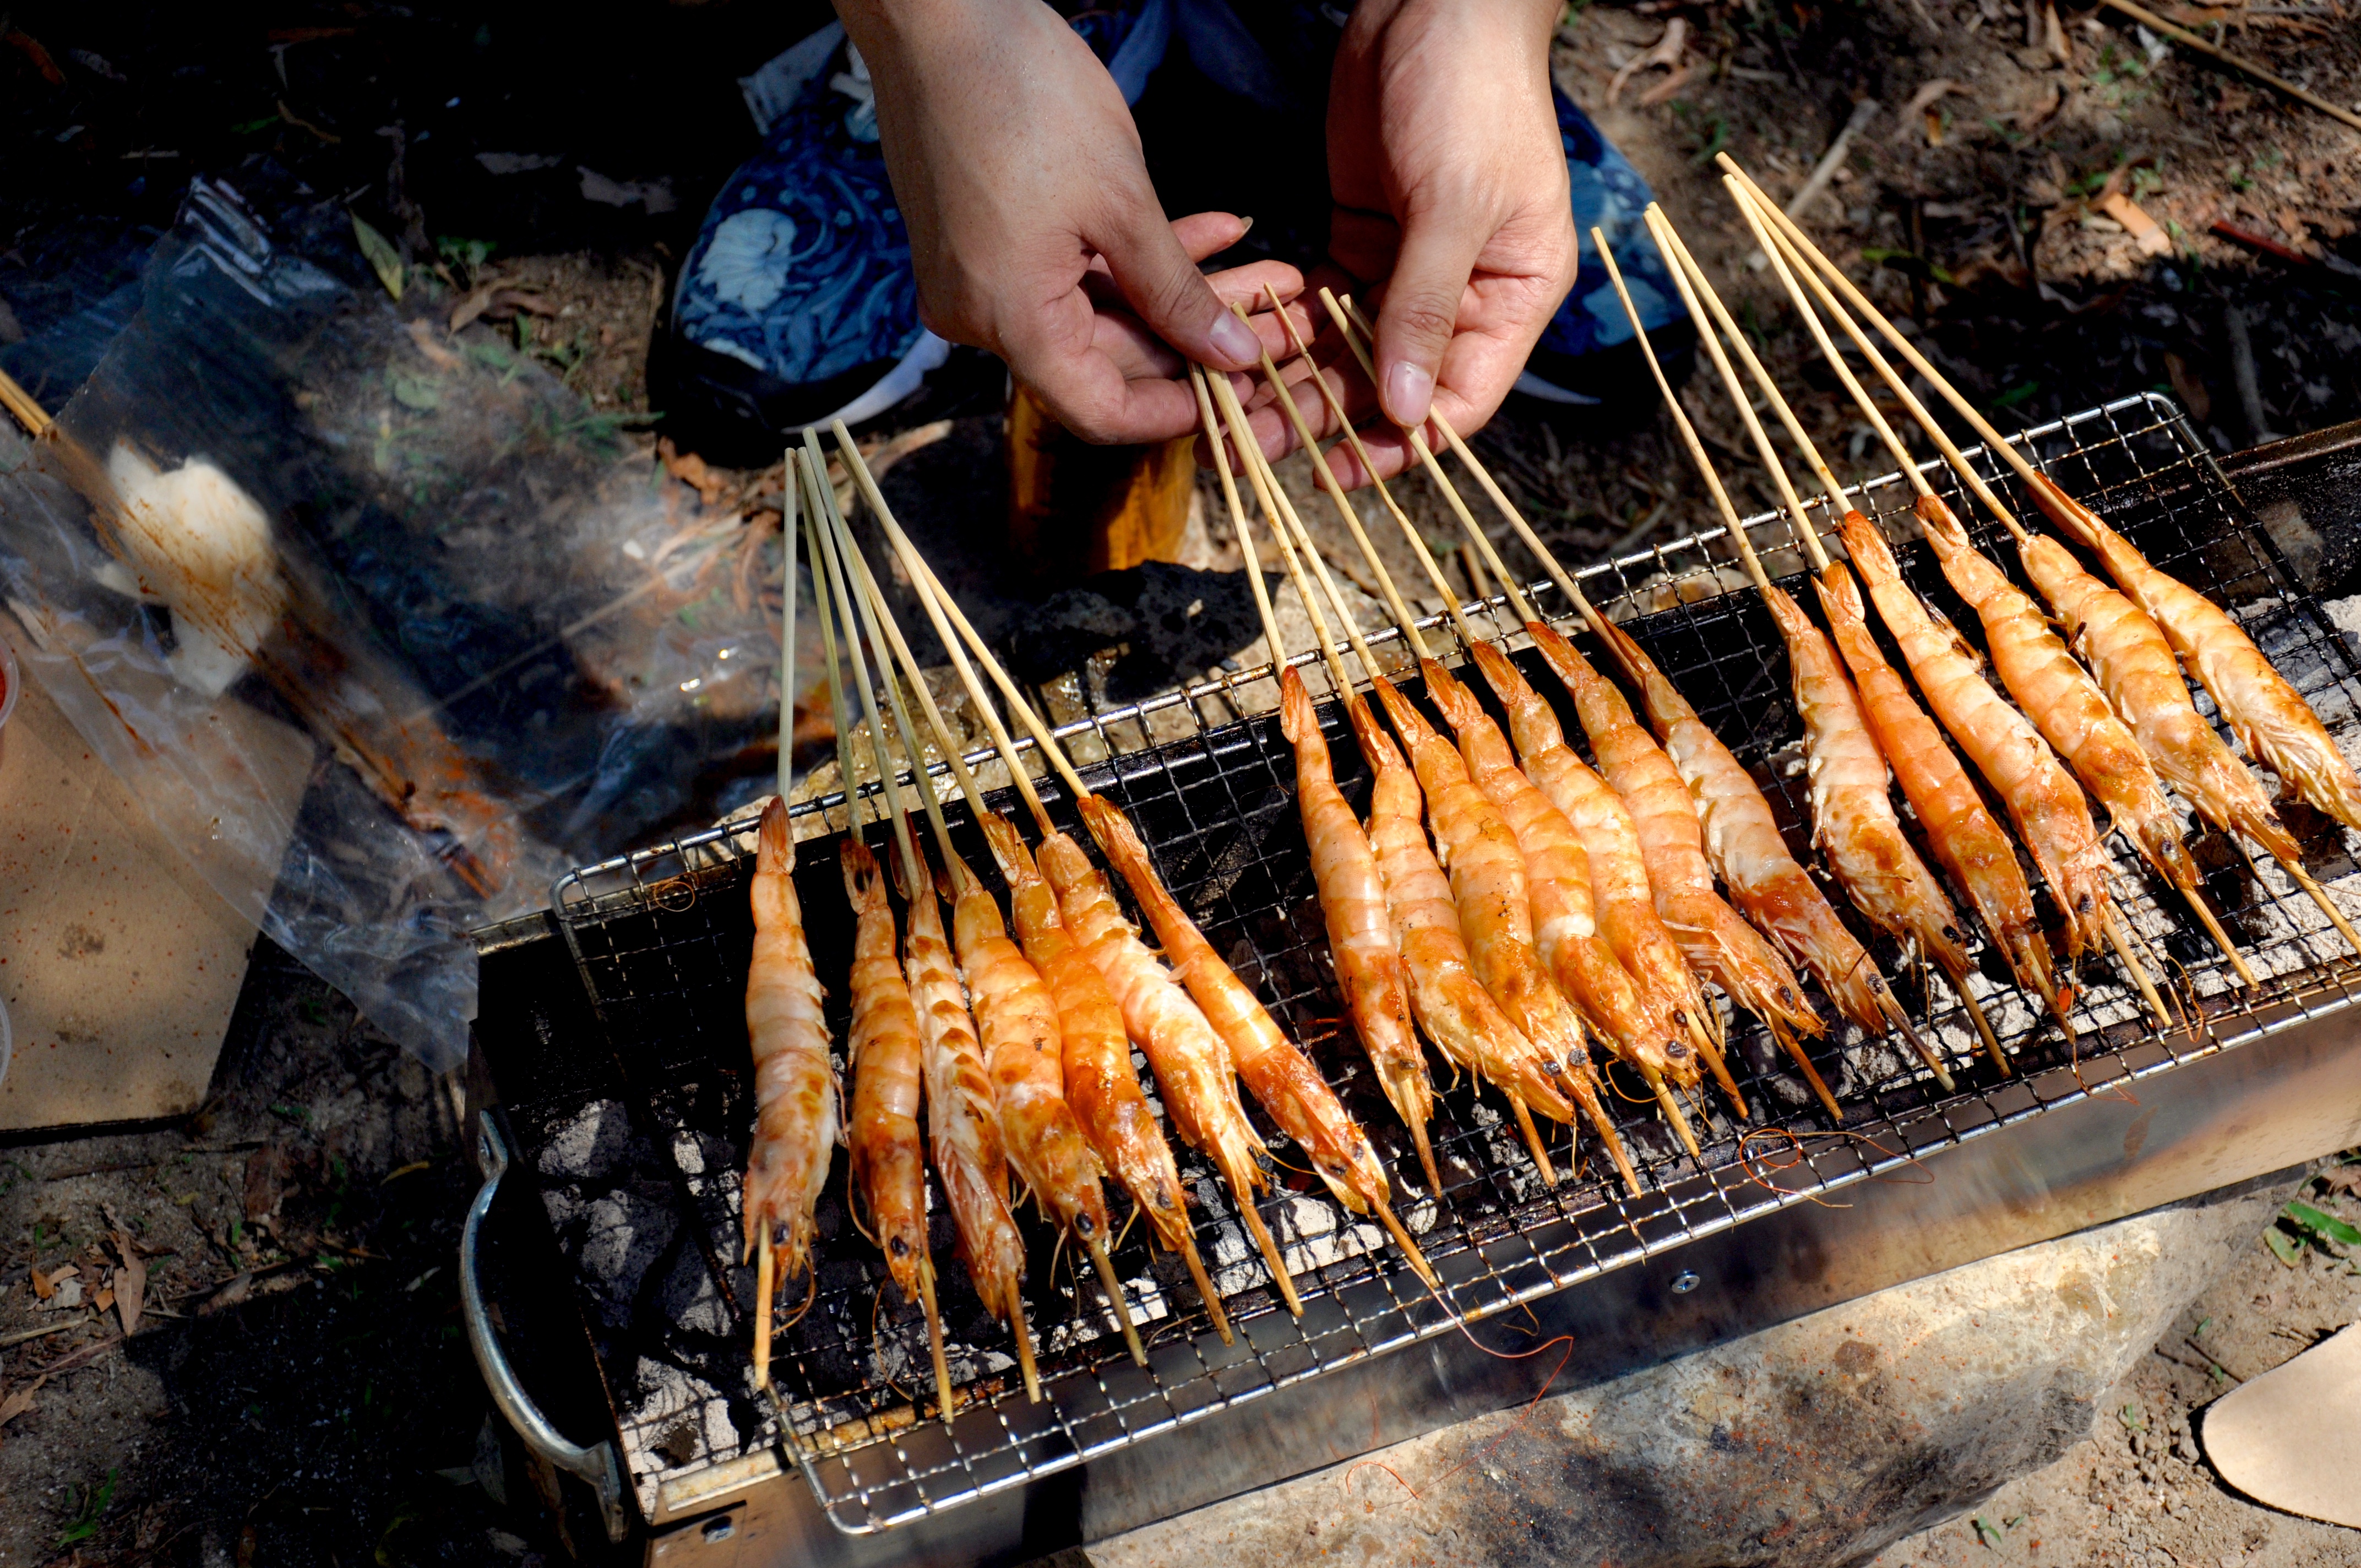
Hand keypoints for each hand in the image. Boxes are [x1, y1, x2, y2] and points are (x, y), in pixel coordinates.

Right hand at [839, 0, 1305, 443]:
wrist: (937, 13)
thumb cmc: (1022, 96)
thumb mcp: (1121, 203)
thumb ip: (1177, 293)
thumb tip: (1233, 358)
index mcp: (1006, 321)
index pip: (1099, 411)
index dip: (1178, 414)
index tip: (1244, 397)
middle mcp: (982, 316)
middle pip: (1108, 357)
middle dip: (1200, 338)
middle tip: (1282, 320)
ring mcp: (980, 277)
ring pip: (1102, 308)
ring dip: (1181, 291)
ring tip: (1269, 270)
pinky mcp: (986, 238)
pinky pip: (1074, 268)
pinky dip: (1137, 255)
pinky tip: (1219, 230)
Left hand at [1227, 0, 1575, 485]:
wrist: (1436, 4)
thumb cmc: (1471, 95)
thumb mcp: (1455, 204)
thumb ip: (1426, 306)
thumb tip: (1406, 412)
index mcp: (1512, 297)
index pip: (1460, 400)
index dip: (1403, 443)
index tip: (1340, 471)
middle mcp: (1462, 296)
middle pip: (1394, 385)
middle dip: (1328, 419)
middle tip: (1254, 444)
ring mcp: (1407, 270)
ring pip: (1349, 353)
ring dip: (1295, 384)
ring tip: (1232, 414)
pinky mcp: (1360, 240)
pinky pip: (1319, 306)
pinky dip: (1283, 331)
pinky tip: (1239, 354)